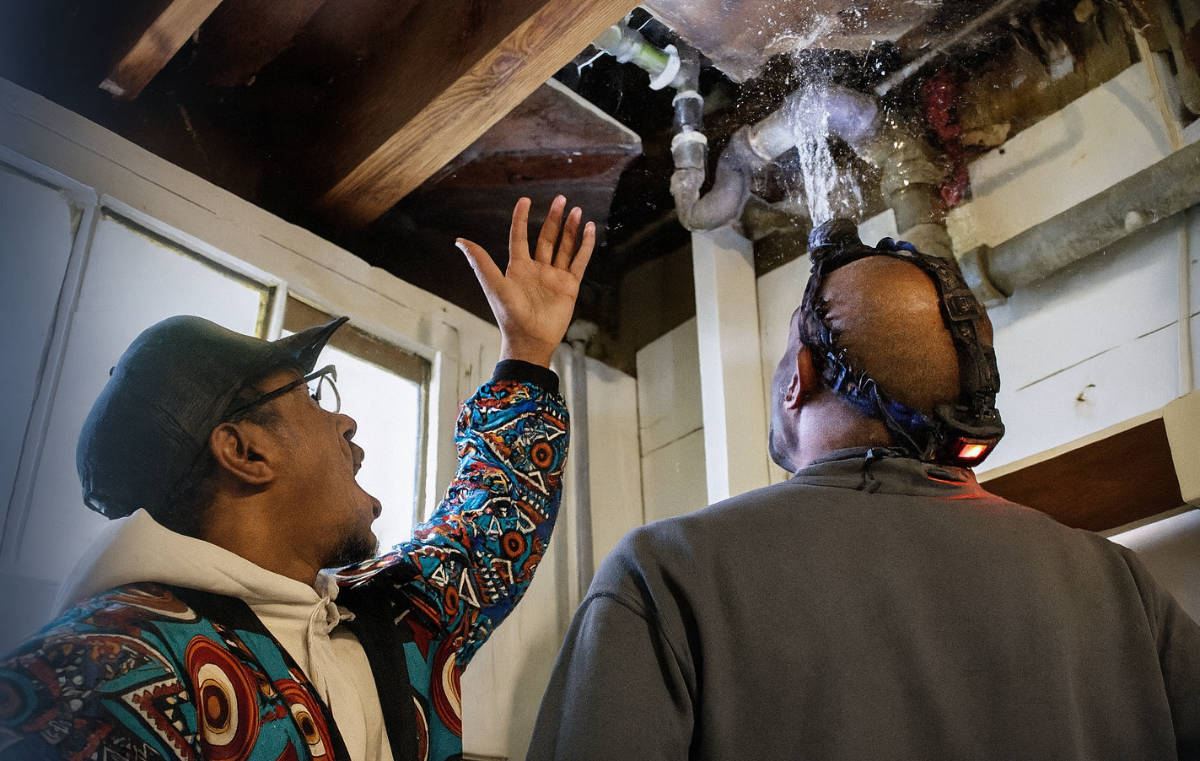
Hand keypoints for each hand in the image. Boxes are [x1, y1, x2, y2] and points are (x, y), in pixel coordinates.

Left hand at [456, 196, 595, 366]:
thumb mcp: (494, 285)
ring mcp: (554, 277)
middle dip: (554, 218)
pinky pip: (579, 262)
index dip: (521, 218)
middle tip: (561, 199)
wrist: (530, 341)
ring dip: (570, 229)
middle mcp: (537, 269)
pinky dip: (584, 246)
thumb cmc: (510, 316)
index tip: (525, 200)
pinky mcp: (569, 286)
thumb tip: (459, 241)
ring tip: (576, 210)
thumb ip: (480, 262)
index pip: (519, 236)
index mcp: (518, 267)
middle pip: (547, 237)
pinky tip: (588, 229)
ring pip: (564, 246)